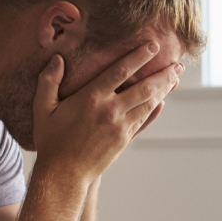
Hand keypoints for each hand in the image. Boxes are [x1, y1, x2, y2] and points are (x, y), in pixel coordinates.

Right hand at [31, 42, 183, 179]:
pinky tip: (163, 101)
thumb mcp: (43, 109)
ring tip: (175, 77)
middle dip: (162, 74)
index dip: (138, 57)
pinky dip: (155, 109)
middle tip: (178, 63)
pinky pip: (144, 121)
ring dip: (164, 89)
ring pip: (147, 103)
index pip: (120, 71)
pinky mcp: (124, 140)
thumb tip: (56, 59)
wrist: (63, 175)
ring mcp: (120, 127)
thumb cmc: (51, 140)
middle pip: (143, 88)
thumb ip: (48, 82)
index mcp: (91, 99)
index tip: (152, 45)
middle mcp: (110, 111)